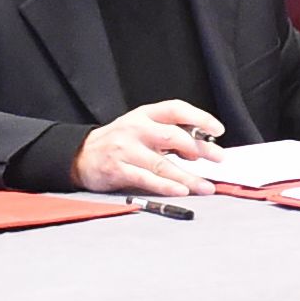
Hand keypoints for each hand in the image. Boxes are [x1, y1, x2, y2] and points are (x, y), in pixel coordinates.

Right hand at [72, 99, 223, 196]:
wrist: (81, 155)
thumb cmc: (119, 142)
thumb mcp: (142, 128)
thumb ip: (169, 134)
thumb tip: (202, 147)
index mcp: (145, 115)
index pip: (176, 109)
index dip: (199, 118)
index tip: (218, 130)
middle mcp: (136, 129)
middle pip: (173, 136)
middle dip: (198, 148)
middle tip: (218, 158)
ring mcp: (126, 149)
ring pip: (163, 164)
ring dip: (188, 177)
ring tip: (206, 186)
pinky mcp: (118, 170)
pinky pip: (146, 179)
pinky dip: (166, 186)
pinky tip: (181, 191)